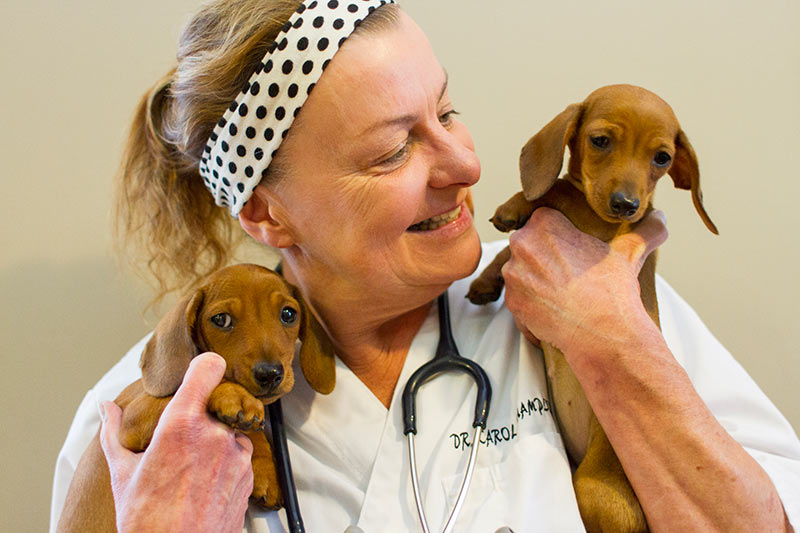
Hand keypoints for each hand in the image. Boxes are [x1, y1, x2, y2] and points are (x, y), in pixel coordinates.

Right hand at [100, 353, 253, 532]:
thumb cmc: (147, 520)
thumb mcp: (123, 473)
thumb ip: (115, 433)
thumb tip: (107, 408)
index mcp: (182, 424)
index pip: (208, 367)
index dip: (204, 365)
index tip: (199, 372)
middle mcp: (215, 434)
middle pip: (216, 403)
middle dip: (202, 416)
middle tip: (185, 438)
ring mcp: (236, 454)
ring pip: (229, 430)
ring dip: (215, 441)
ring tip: (192, 468)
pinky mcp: (248, 475)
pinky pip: (240, 455)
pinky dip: (226, 462)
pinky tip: (205, 482)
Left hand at [501, 207, 666, 357]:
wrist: (602, 335)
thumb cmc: (612, 292)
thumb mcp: (630, 253)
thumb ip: (645, 230)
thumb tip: (659, 218)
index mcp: (544, 225)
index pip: (543, 219)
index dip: (557, 234)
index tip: (568, 247)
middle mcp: (522, 246)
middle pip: (529, 245)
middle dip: (544, 256)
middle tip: (567, 272)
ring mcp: (514, 275)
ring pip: (522, 271)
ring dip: (536, 279)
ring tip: (561, 292)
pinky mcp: (512, 302)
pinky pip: (519, 297)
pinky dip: (532, 303)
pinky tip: (554, 309)